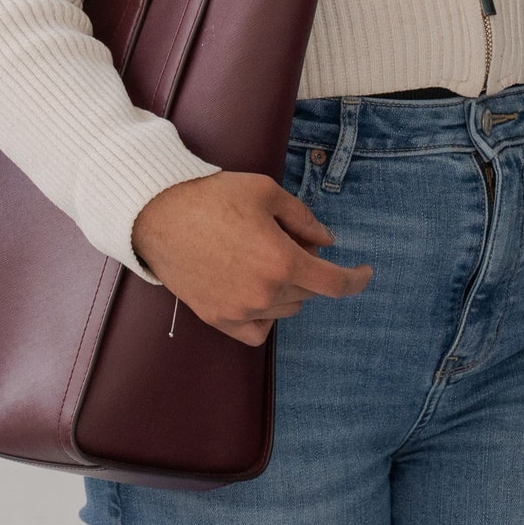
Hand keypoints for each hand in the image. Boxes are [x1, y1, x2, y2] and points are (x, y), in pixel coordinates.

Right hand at [130, 172, 370, 346]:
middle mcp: (264, 294)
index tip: (365, 272)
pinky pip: (257, 331)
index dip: (357, 279)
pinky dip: (265, 316)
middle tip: (286, 240)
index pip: (335, 283)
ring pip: (284, 310)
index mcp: (282, 261)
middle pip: (308, 292)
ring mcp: (239, 310)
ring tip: (260, 258)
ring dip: (286, 289)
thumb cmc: (213, 197)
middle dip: (307, 267)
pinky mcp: (217, 318)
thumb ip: (304, 219)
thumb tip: (326, 242)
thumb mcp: (267, 193)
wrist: (158, 213)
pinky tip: (256, 293)